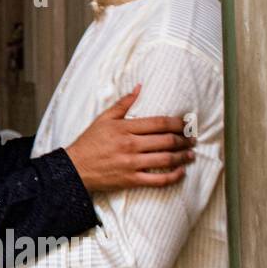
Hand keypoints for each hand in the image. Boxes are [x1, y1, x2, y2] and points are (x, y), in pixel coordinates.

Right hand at [65, 85, 195, 192]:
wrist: (74, 168)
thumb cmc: (89, 142)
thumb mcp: (103, 119)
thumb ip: (123, 103)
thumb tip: (139, 87)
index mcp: (125, 128)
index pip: (159, 123)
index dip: (177, 123)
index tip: (186, 124)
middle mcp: (130, 145)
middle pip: (167, 140)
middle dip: (184, 140)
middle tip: (192, 140)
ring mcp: (131, 163)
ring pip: (166, 159)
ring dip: (183, 157)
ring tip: (191, 154)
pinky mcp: (131, 180)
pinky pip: (158, 180)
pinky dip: (173, 176)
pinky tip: (181, 172)